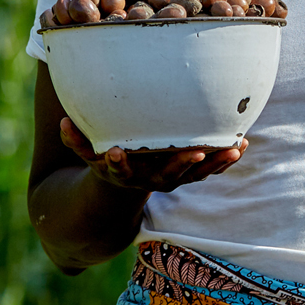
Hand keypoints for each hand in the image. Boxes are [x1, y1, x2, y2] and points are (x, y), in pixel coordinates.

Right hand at [58, 116, 244, 192]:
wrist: (126, 182)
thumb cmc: (106, 156)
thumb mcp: (88, 152)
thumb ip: (75, 140)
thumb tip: (62, 122)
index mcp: (123, 173)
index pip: (118, 169)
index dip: (117, 163)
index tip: (115, 153)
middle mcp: (149, 180)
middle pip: (165, 176)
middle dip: (179, 165)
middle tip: (194, 154)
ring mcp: (171, 179)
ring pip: (194, 175)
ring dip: (213, 164)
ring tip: (233, 148)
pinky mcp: (188, 174)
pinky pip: (209, 170)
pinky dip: (224, 160)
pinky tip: (242, 145)